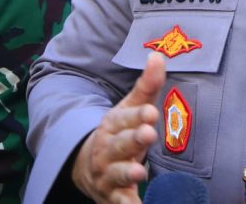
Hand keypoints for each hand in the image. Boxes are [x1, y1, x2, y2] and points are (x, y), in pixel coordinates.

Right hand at [71, 53, 165, 202]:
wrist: (86, 166)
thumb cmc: (118, 133)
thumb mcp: (130, 109)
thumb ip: (147, 85)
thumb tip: (159, 55)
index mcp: (112, 125)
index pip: (125, 118)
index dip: (137, 116)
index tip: (151, 113)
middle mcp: (107, 149)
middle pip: (120, 144)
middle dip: (133, 139)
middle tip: (148, 134)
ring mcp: (108, 173)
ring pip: (117, 172)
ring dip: (127, 172)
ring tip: (140, 172)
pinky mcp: (113, 195)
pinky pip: (120, 202)